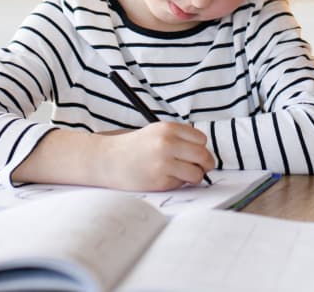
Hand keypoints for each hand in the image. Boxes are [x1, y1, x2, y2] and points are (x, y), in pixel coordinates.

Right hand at [99, 122, 214, 190]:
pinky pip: (181, 184)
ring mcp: (164, 163)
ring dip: (193, 176)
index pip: (201, 139)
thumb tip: (205, 154)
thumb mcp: (156, 132)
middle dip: (205, 164)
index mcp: (168, 128)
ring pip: (196, 173)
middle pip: (203, 156)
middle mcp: (167, 143)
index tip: (195, 154)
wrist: (107, 160)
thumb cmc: (134, 147)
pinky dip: (177, 184)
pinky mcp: (160, 181)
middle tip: (201, 168)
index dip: (200, 148)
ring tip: (181, 175)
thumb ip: (179, 138)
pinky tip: (164, 178)